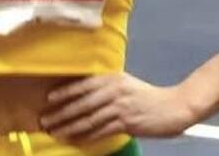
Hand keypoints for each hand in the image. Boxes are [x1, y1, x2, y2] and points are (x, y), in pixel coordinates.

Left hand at [39, 73, 196, 140]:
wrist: (173, 106)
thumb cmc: (146, 95)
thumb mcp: (124, 83)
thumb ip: (105, 86)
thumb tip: (82, 93)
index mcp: (112, 78)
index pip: (83, 85)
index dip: (64, 92)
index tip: (48, 100)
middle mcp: (114, 91)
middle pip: (82, 104)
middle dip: (61, 113)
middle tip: (45, 120)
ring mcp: (120, 107)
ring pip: (89, 119)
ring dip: (70, 127)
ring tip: (55, 132)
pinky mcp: (127, 123)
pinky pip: (101, 131)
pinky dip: (86, 136)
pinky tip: (75, 139)